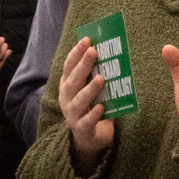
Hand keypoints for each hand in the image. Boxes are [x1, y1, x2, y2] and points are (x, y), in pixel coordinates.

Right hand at [60, 35, 115, 175]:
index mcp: (67, 85)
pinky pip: (87, 121)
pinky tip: (102, 107)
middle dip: (83, 65)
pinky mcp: (82, 129)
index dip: (76, 53)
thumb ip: (96, 74)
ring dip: (90, 89)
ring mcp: (72, 114)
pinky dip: (94, 114)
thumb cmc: (90, 107)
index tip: (87, 40)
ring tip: (101, 79)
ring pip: (79, 100)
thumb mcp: (90, 89)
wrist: (87, 138)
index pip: (69, 66)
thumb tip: (111, 53)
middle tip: (94, 51)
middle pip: (73, 80)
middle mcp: (66, 98)